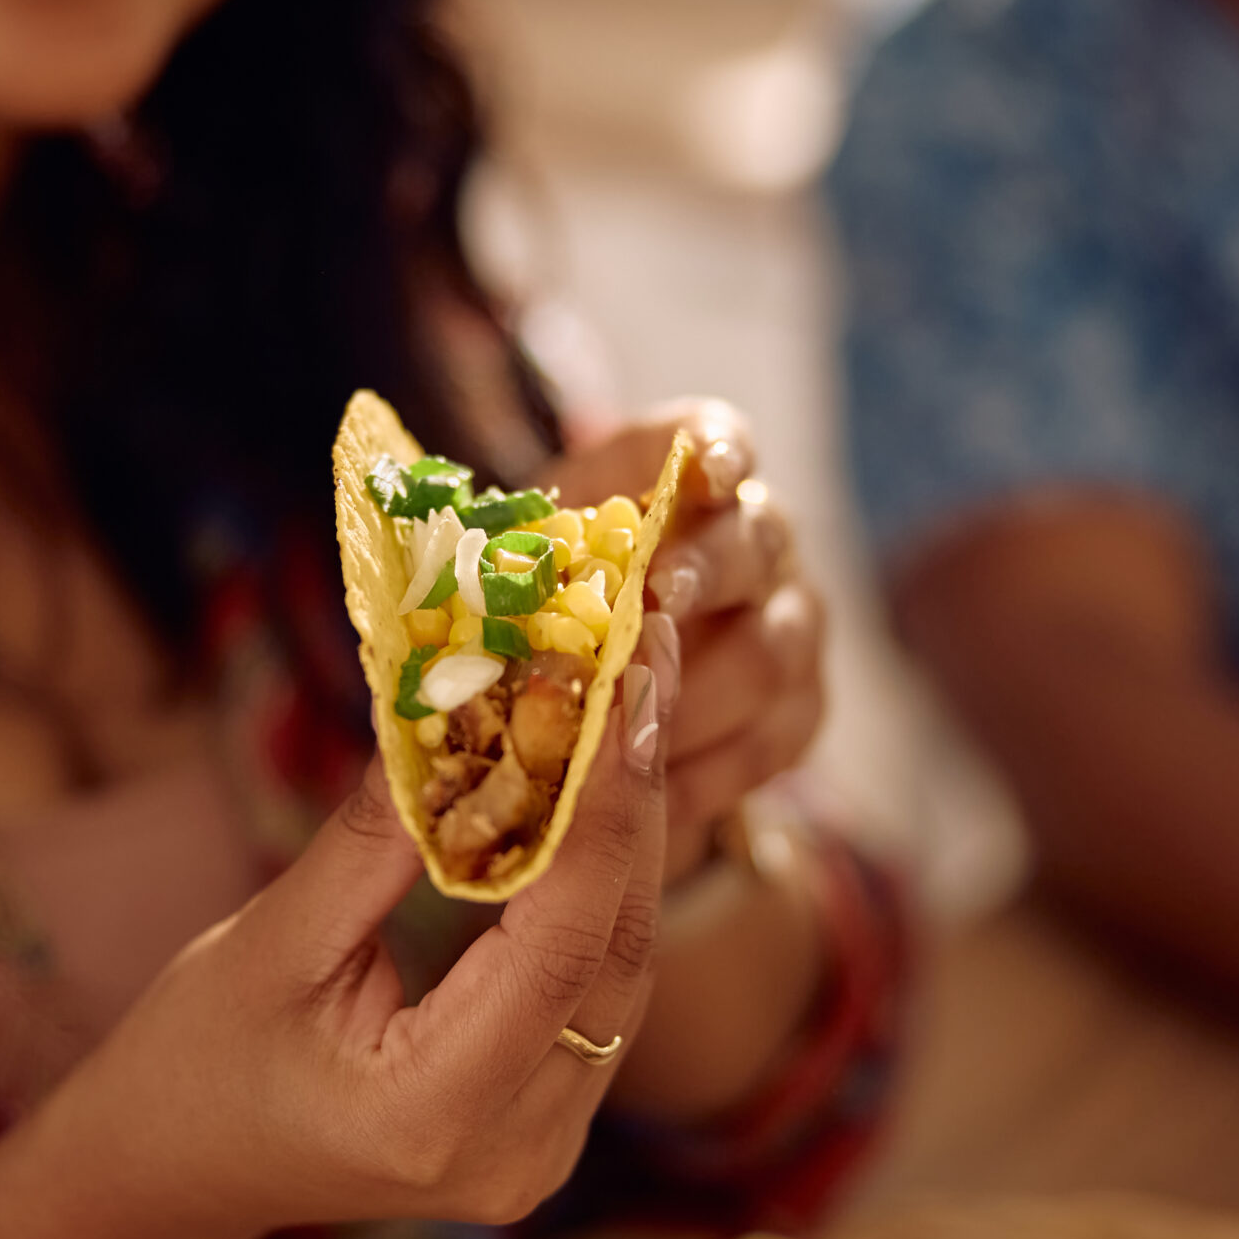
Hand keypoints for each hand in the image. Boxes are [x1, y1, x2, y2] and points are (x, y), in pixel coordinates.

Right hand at [28, 667, 676, 1238]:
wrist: (179, 1170)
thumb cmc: (198, 1057)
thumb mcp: (270, 938)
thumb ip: (377, 837)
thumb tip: (462, 708)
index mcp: (431, 1113)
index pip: (560, 942)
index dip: (601, 807)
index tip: (618, 687)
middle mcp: (515, 1152)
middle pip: (618, 954)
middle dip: (636, 800)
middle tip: (646, 663)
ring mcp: (542, 1150)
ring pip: (626, 970)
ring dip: (630, 836)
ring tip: (631, 707)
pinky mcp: (548, 1125)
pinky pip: (602, 992)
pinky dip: (602, 890)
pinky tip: (600, 795)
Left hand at [542, 400, 823, 882]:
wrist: (605, 680)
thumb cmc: (549, 605)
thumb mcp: (523, 571)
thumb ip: (507, 571)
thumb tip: (440, 602)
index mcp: (690, 482)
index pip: (720, 438)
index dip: (716, 450)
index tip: (698, 467)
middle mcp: (758, 543)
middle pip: (756, 542)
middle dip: (706, 572)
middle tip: (653, 601)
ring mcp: (789, 625)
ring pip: (771, 653)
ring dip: (698, 694)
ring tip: (627, 727)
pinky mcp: (798, 710)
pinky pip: (772, 742)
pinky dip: (712, 772)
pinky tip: (657, 800)